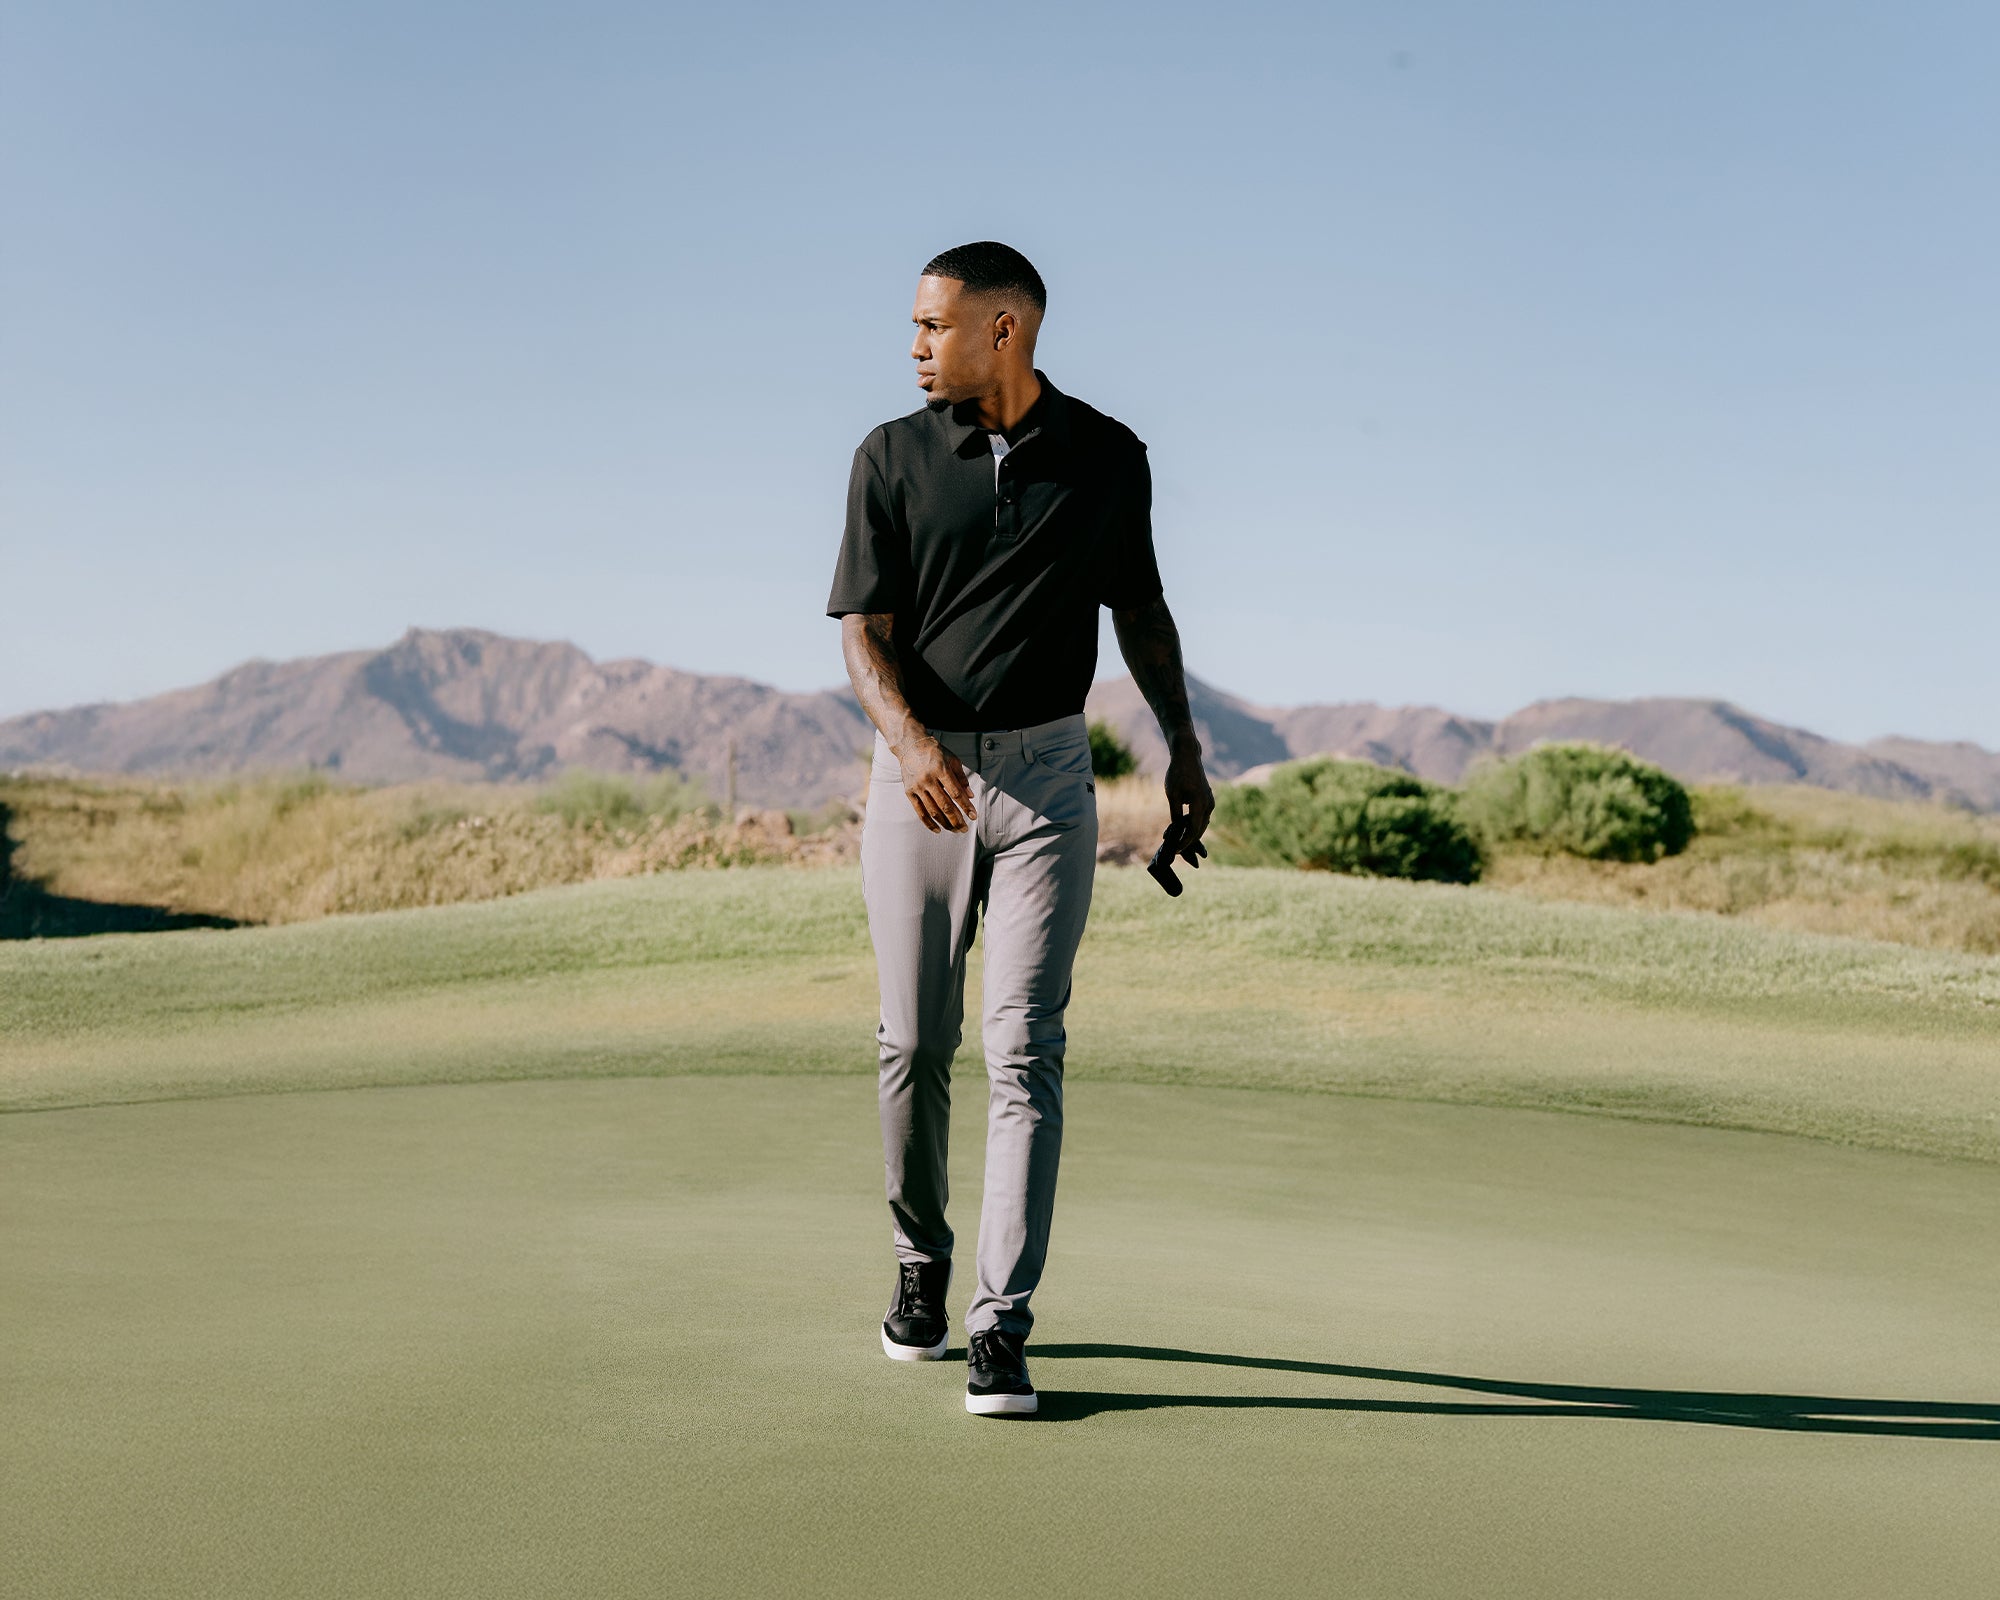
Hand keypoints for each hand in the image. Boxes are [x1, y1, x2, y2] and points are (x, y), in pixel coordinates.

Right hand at [896, 735, 976, 832]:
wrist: (911, 745)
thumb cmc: (935, 752)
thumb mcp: (952, 760)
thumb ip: (962, 778)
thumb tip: (970, 796)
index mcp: (941, 770)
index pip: (956, 793)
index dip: (965, 806)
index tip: (973, 816)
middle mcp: (928, 779)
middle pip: (945, 805)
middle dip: (956, 819)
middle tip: (965, 828)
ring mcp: (917, 787)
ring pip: (933, 810)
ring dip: (945, 823)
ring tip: (954, 830)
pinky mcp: (909, 792)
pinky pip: (920, 811)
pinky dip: (929, 823)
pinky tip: (938, 830)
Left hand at [1164, 740, 1212, 863]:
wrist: (1188, 756)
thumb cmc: (1177, 773)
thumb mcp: (1172, 795)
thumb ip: (1175, 814)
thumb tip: (1176, 831)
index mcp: (1199, 802)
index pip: (1193, 829)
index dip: (1184, 842)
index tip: (1175, 850)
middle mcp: (1208, 804)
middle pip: (1200, 829)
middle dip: (1188, 841)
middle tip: (1175, 849)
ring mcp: (1210, 801)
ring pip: (1202, 824)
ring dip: (1190, 833)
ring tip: (1176, 839)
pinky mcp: (1207, 799)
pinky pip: (1202, 817)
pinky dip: (1193, 824)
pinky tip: (1182, 828)